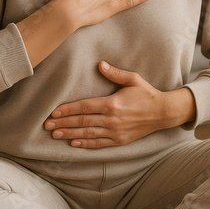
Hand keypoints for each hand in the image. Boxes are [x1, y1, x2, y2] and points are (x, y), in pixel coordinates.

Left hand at [43, 61, 170, 147]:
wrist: (162, 113)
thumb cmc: (146, 94)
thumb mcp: (133, 79)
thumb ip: (115, 73)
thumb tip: (100, 64)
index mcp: (112, 104)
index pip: (84, 107)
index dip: (67, 110)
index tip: (53, 112)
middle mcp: (112, 119)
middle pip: (82, 122)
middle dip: (63, 123)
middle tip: (47, 125)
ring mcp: (115, 132)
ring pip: (88, 134)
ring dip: (70, 134)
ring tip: (55, 134)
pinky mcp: (119, 140)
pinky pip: (99, 143)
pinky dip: (85, 144)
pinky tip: (73, 143)